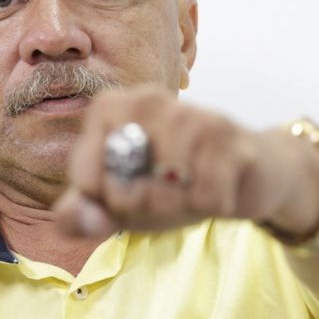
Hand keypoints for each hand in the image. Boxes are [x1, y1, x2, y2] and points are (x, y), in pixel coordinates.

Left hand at [53, 85, 318, 237]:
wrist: (247, 175)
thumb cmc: (175, 183)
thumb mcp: (123, 201)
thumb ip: (85, 213)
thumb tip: (72, 219)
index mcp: (110, 107)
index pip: (86, 180)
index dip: (108, 204)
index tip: (131, 189)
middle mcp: (147, 99)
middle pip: (123, 188)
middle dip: (144, 209)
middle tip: (166, 195)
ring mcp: (190, 114)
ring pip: (165, 191)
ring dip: (181, 206)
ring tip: (192, 189)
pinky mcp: (230, 136)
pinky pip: (206, 194)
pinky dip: (212, 204)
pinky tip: (219, 187)